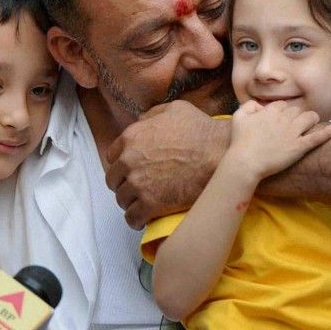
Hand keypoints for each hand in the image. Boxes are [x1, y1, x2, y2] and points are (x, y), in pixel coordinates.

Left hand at [105, 101, 229, 228]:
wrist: (218, 154)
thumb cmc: (200, 130)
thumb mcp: (174, 109)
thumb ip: (152, 115)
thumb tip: (142, 121)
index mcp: (132, 137)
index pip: (112, 155)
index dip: (121, 163)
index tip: (129, 169)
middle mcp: (129, 160)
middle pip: (114, 179)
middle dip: (123, 183)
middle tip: (136, 187)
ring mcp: (138, 183)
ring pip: (122, 199)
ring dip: (130, 202)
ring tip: (141, 204)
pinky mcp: (150, 203)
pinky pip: (132, 217)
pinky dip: (136, 220)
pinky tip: (143, 219)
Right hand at [228, 100, 330, 181]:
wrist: (245, 162)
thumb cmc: (239, 141)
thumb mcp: (238, 117)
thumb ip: (249, 106)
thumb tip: (259, 105)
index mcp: (270, 111)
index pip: (282, 105)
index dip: (282, 111)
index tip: (281, 118)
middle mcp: (283, 119)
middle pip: (297, 110)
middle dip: (297, 115)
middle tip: (296, 123)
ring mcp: (292, 133)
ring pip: (309, 118)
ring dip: (312, 119)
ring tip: (312, 123)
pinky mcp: (299, 147)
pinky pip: (316, 137)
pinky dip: (326, 133)